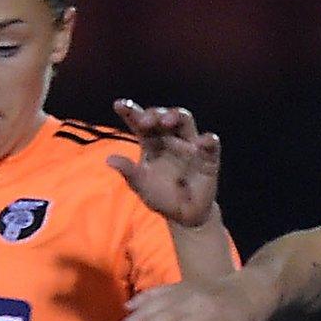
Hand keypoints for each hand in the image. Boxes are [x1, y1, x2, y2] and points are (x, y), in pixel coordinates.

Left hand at [107, 99, 219, 226]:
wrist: (185, 215)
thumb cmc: (161, 196)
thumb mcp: (141, 186)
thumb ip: (129, 172)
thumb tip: (109, 159)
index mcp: (151, 143)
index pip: (139, 123)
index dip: (130, 111)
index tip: (119, 105)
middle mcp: (170, 139)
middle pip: (162, 116)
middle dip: (154, 114)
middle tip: (145, 121)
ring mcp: (190, 145)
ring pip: (185, 120)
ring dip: (176, 116)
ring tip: (167, 121)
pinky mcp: (208, 156)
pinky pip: (211, 143)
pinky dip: (208, 140)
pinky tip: (201, 142)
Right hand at [116, 271, 270, 320]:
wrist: (254, 287)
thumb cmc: (249, 316)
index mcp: (207, 314)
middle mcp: (192, 299)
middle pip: (160, 318)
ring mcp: (186, 290)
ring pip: (155, 303)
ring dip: (135, 317)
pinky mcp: (183, 284)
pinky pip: (160, 290)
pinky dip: (143, 298)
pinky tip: (129, 307)